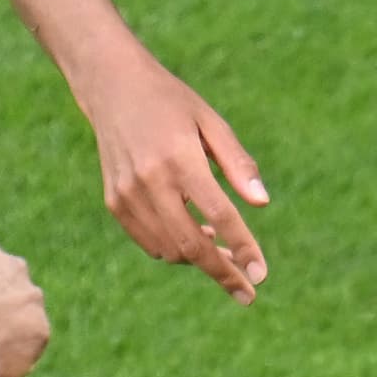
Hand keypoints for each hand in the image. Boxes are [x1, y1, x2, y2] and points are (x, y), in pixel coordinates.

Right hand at [78, 57, 270, 301]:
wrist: (113, 88)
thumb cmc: (172, 104)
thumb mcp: (211, 123)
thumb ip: (238, 164)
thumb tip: (262, 204)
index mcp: (181, 158)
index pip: (219, 215)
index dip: (243, 248)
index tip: (261, 274)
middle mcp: (151, 181)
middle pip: (191, 245)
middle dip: (223, 272)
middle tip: (247, 288)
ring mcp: (127, 195)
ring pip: (169, 250)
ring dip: (199, 259)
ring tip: (220, 247)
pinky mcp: (114, 202)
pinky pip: (149, 243)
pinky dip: (173, 249)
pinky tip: (192, 234)